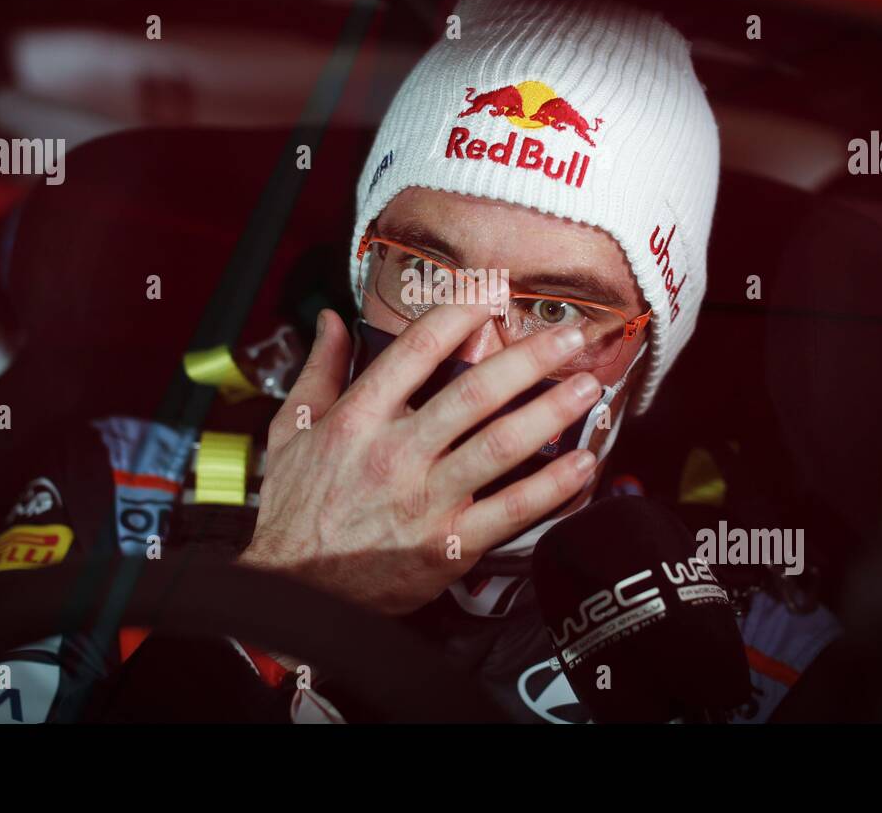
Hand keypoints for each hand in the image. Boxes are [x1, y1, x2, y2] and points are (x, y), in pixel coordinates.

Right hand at [239, 295, 602, 614]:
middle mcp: (396, 452)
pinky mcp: (448, 545)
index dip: (462, 312)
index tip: (495, 291)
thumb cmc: (296, 508)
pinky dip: (551, 487)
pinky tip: (581, 464)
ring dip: (551, 412)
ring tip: (589, 388)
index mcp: (359, 418)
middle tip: (569, 334)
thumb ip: (319, 370)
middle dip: (529, 357)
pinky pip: (510, 510)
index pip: (417, 349)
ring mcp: (426, 500)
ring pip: (501, 445)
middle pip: (474, 391)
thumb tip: (331, 318)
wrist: (294, 590)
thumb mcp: (292, 430)